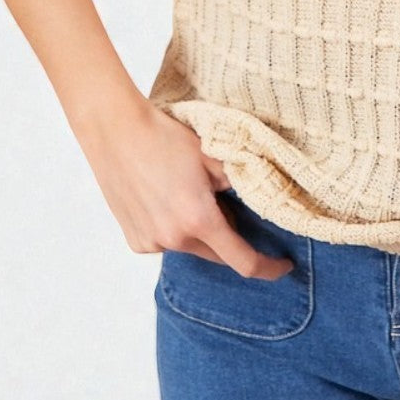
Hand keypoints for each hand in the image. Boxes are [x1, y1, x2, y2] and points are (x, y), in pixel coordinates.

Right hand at [78, 100, 293, 280]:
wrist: (116, 131)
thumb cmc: (166, 138)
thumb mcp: (214, 157)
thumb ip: (239, 184)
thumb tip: (256, 199)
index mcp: (199, 220)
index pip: (244, 262)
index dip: (268, 268)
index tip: (283, 266)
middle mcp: (174, 239)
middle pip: (217, 254)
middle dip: (230, 237)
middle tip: (225, 202)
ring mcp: (151, 242)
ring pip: (191, 246)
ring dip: (200, 231)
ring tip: (189, 192)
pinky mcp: (135, 240)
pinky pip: (167, 242)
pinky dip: (175, 228)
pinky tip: (166, 199)